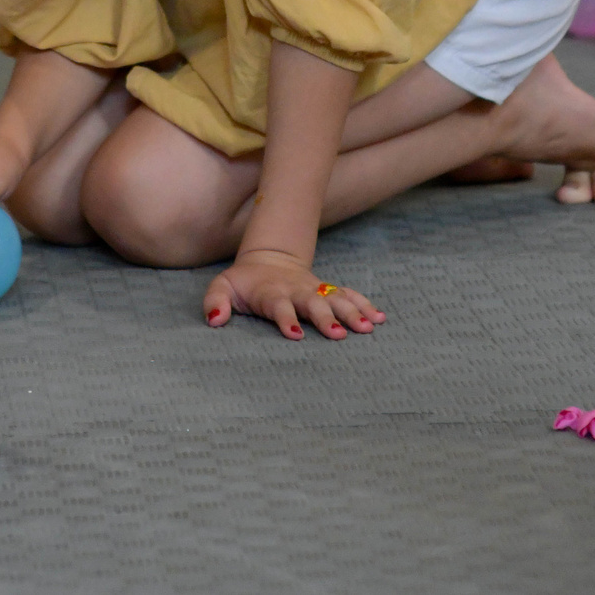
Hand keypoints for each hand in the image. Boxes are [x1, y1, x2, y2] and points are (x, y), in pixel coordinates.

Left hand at [203, 248, 383, 340]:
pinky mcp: (327, 291)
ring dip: (352, 312)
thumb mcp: (222, 286)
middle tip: (339, 335)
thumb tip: (214, 320)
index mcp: (272, 293)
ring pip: (335, 299)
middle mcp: (297, 291)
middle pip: (313, 303)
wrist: (268, 259)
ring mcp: (314, 290)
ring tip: (368, 328)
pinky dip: (364, 305)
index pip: (279, 306)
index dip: (286, 319)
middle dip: (325, 317)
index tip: (295, 335)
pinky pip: (348, 296)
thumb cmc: (243, 282)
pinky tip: (380, 318)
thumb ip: (215, 300)